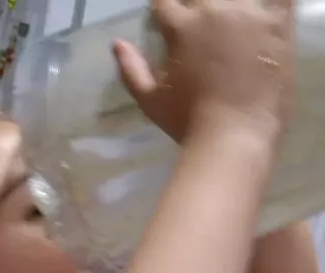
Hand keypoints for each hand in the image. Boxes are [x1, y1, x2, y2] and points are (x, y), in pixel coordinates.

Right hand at [114, 0, 294, 144]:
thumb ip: (130, 70)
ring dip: (230, 4)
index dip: (165, 10)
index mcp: (181, 27)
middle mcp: (213, 9)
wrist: (235, 138)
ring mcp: (249, 13)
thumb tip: (116, 43)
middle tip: (202, 25)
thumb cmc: (188, 124)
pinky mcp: (278, 24)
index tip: (169, 21)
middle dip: (196, 4)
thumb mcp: (151, 101)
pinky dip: (273, 3)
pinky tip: (265, 13)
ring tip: (231, 18)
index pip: (165, 2)